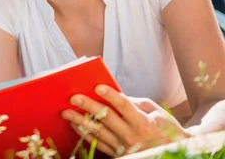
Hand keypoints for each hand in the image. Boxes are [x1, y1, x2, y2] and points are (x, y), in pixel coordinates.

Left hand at [61, 85, 189, 155]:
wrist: (171, 152)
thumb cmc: (165, 128)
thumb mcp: (156, 112)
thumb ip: (135, 102)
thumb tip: (114, 95)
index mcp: (143, 123)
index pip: (124, 106)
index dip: (110, 95)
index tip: (97, 86)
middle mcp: (132, 135)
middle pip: (106, 118)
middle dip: (88, 106)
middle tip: (73, 97)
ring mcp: (123, 147)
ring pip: (98, 132)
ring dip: (80, 121)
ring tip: (66, 112)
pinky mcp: (118, 154)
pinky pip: (98, 143)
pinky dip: (85, 134)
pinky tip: (75, 125)